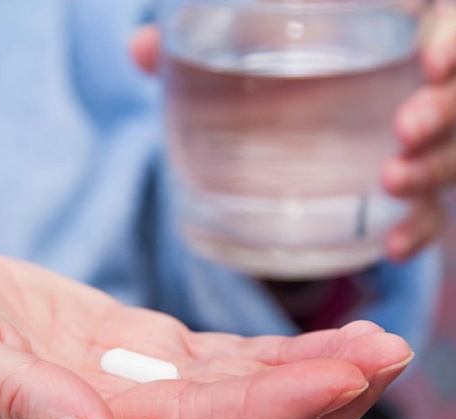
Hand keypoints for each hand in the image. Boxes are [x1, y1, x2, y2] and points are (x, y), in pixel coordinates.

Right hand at [0, 247, 412, 418]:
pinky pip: (209, 357)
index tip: (345, 380)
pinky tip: (314, 345)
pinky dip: (263, 353)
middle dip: (312, 389)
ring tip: (378, 345)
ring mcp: (124, 385)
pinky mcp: (127, 348)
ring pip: (230, 386)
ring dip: (303, 369)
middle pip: (226, 415)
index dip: (265, 409)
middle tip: (392, 353)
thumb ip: (18, 404)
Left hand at [131, 3, 455, 261]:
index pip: (435, 22)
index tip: (430, 58)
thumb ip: (197, 52)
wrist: (285, 131)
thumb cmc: (268, 84)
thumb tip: (141, 47)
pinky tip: (390, 248)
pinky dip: (416, 228)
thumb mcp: (237, 61)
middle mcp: (408, 86)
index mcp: (380, 34)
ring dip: (431, 169)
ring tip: (391, 181)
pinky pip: (429, 210)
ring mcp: (415, 141)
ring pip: (449, 152)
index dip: (447, 37)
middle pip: (450, 93)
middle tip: (405, 127)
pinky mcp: (406, 188)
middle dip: (443, 110)